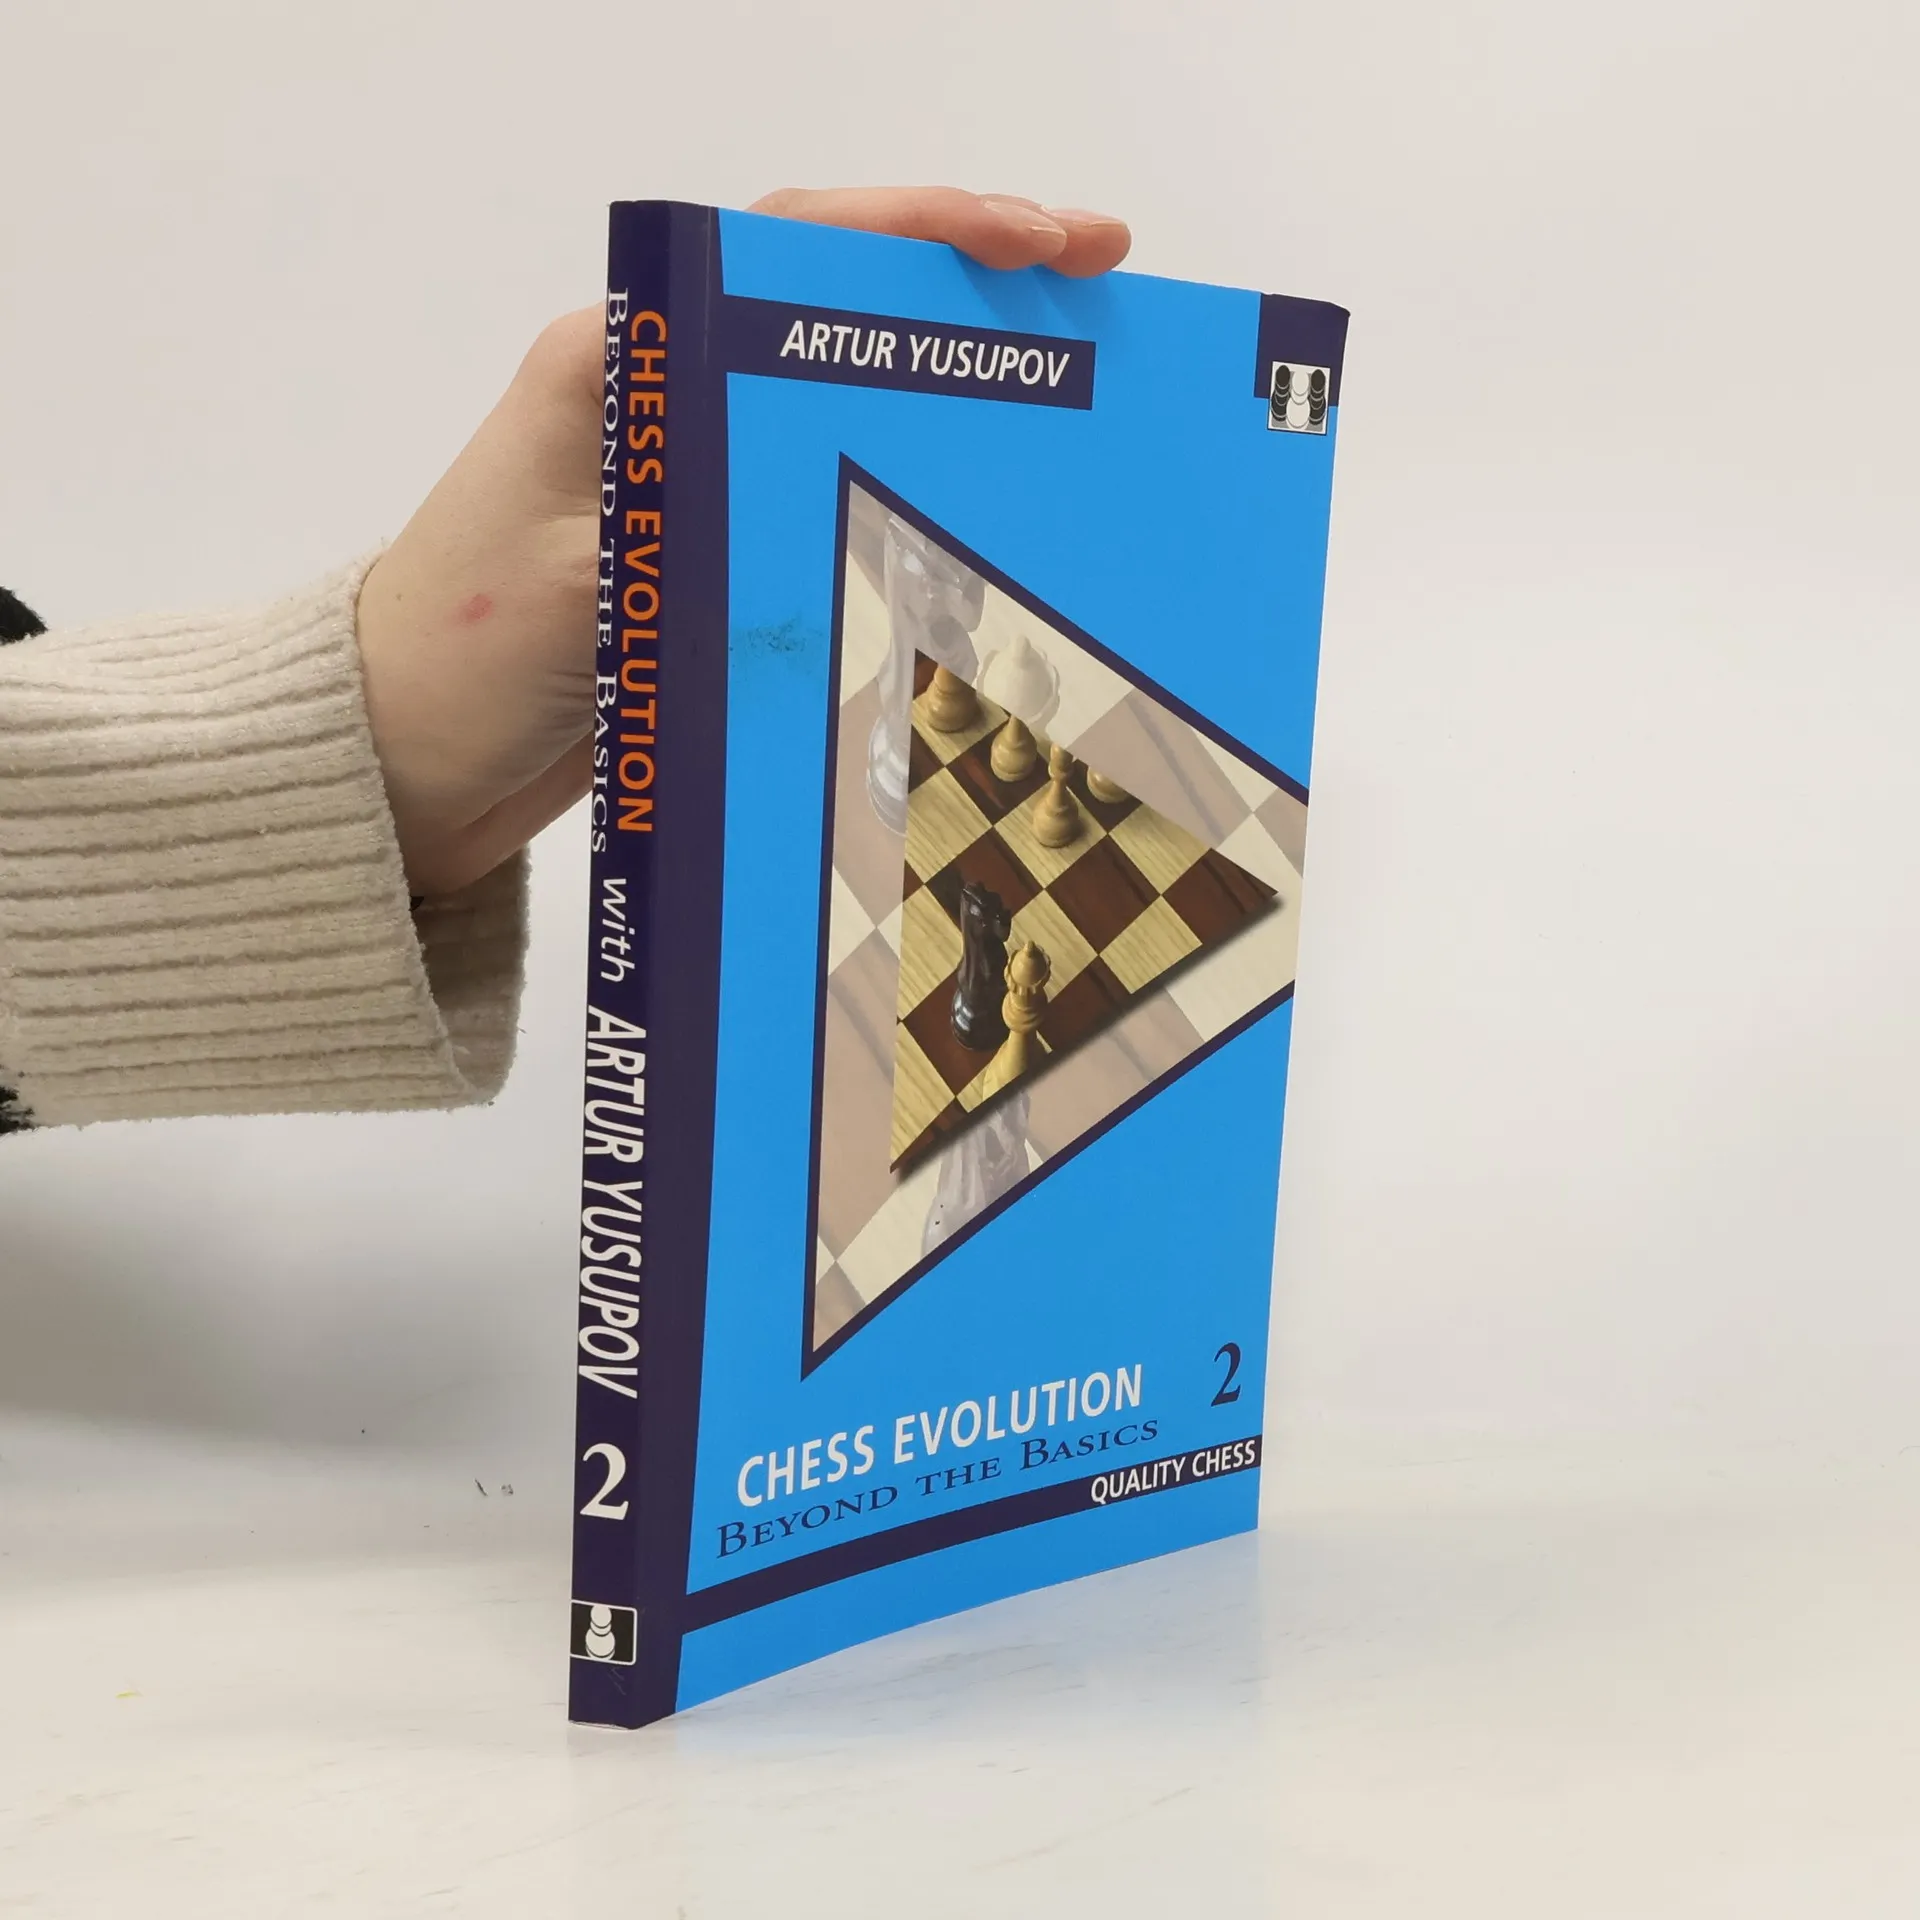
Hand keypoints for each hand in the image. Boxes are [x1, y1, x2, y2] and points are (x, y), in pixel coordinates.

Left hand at [356, 189, 1130, 896]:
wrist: (400, 759)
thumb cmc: (457, 659)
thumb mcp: (581, 592)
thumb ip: (695, 535)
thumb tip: (829, 518)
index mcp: (620, 360)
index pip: (791, 247)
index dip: (922, 229)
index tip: (1034, 240)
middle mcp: (664, 397)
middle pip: (840, 300)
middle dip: (972, 279)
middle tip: (1101, 279)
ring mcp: (693, 473)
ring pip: (848, 389)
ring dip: (958, 379)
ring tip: (1079, 377)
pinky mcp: (710, 551)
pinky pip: (828, 483)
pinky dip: (911, 473)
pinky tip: (988, 495)